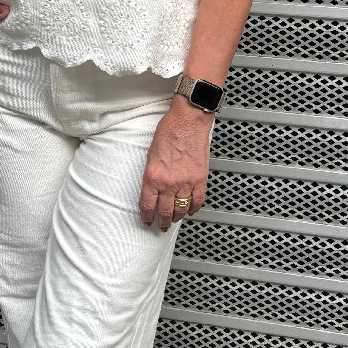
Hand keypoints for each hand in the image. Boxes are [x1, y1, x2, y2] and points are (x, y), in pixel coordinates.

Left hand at [139, 96, 212, 230]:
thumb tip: (153, 187)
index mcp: (153, 176)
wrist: (188, 121)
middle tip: (161, 225)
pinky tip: (190, 210)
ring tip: (175, 219)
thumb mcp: (151, 154)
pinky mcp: (200, 179)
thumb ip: (152, 174)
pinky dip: (193, 208)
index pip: (147, 205)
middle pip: (165, 211)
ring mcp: (186, 182)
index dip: (147, 216)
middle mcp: (168, 182)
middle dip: (162, 221)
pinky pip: (197, 200)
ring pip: (181, 209)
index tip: (147, 221)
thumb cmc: (169, 131)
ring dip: (177, 217)